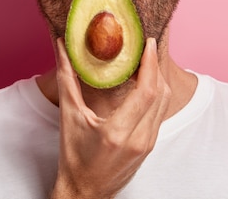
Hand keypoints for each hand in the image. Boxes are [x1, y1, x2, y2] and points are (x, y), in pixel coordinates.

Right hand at [50, 37, 170, 198]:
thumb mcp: (69, 117)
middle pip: (161, 93)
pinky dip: (156, 92)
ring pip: (164, 102)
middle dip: (156, 65)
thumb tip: (63, 47)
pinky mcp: (151, 145)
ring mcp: (148, 143)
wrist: (85, 192)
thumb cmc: (74, 158)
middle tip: (147, 44)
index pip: (146, 91)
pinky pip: (160, 112)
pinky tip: (146, 80)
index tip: (148, 43)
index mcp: (117, 132)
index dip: (151, 63)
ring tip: (147, 58)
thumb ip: (67, 79)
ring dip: (158, 77)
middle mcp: (139, 139)